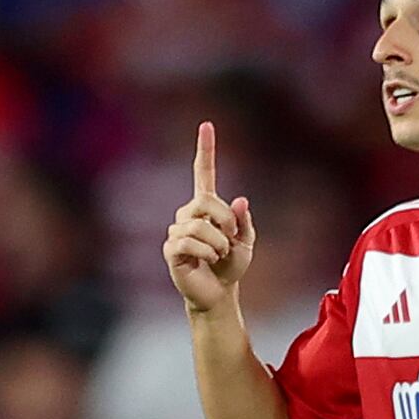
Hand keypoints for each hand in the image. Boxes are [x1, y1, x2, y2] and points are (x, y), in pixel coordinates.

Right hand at [162, 119, 256, 315]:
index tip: (207, 125)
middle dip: (225, 220)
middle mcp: (188, 214)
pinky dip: (207, 252)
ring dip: (218, 243)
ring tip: (218, 255)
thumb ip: (244, 222)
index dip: (205, 149)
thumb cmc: (230, 266)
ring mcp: (177, 231)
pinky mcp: (171, 249)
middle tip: (231, 239)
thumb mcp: (247, 242)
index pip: (203, 173)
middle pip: (206, 201)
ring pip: (200, 226)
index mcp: (207, 207)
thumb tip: (240, 200)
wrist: (218, 293)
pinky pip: (190, 242)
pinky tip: (207, 260)